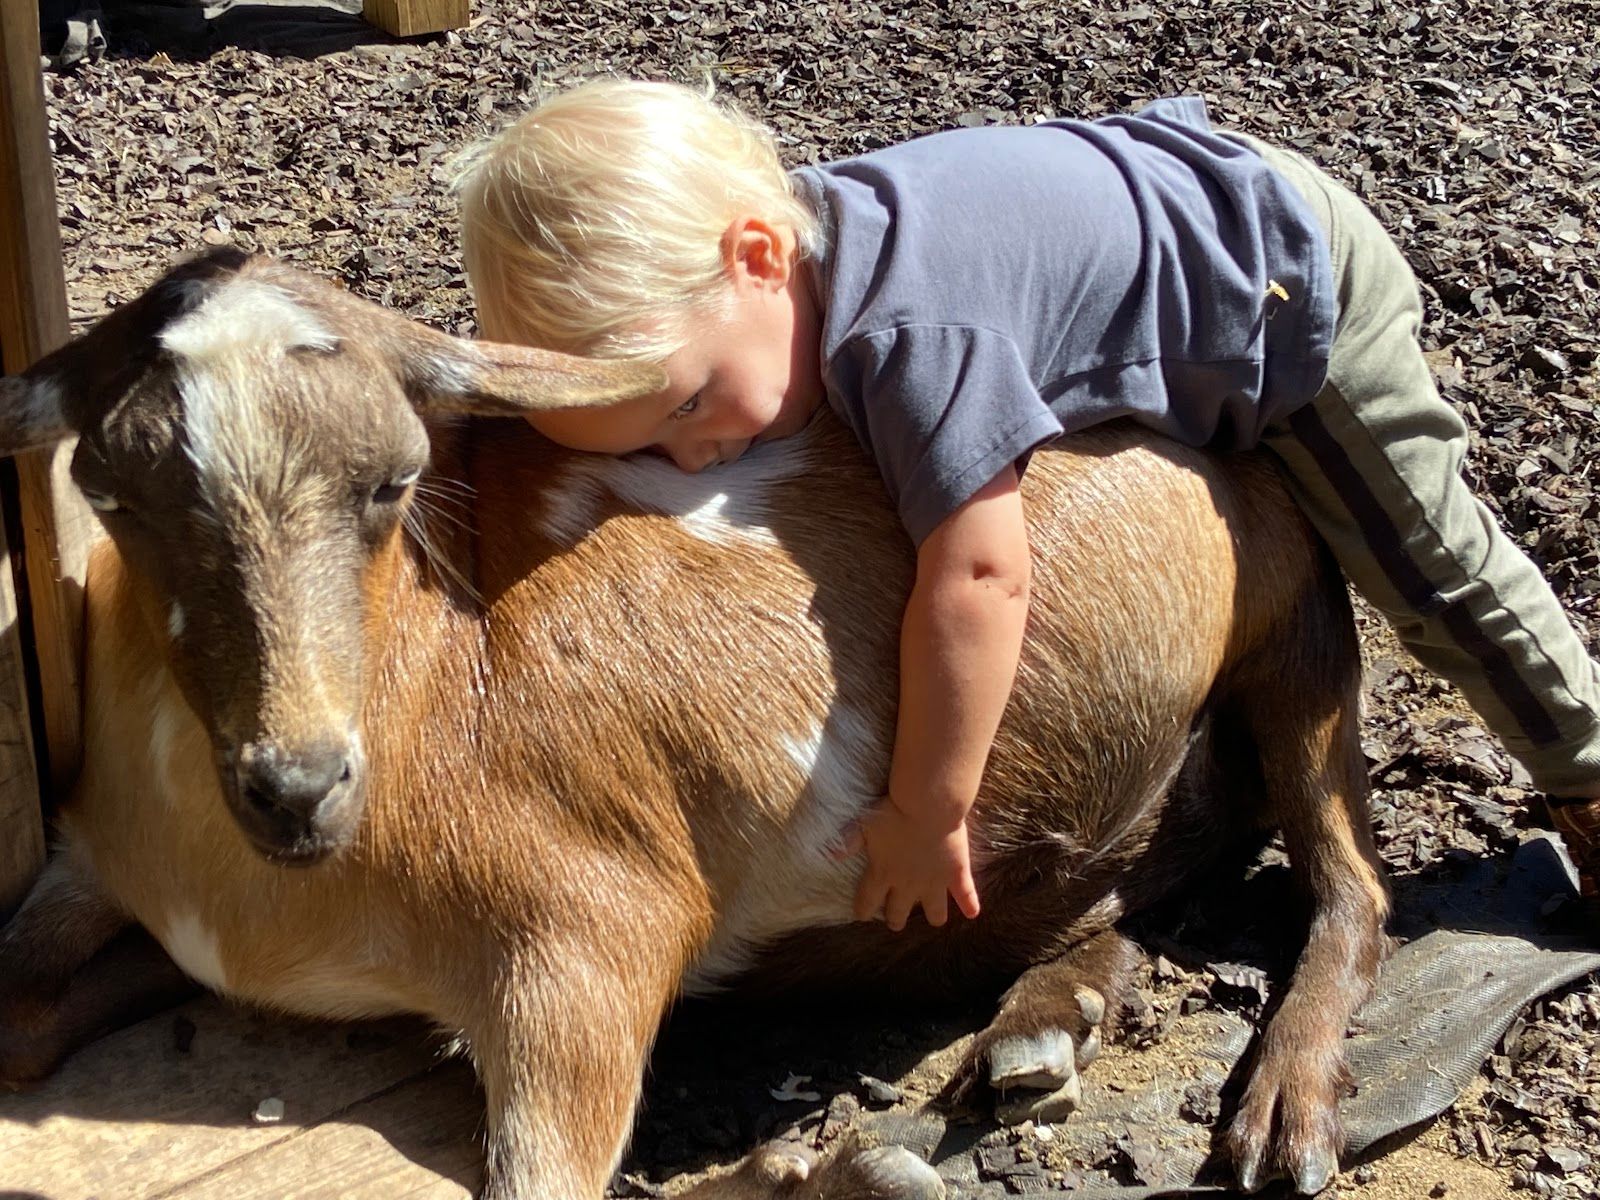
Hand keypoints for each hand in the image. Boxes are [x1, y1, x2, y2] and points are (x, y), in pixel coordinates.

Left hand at [849, 799, 980, 930]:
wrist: (928, 804)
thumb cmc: (893, 811)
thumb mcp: (863, 824)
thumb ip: (847, 841)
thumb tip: (828, 854)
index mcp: (882, 874)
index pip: (867, 902)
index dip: (863, 911)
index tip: (861, 915)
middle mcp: (907, 885)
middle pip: (898, 914)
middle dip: (895, 919)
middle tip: (894, 920)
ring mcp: (934, 882)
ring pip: (934, 913)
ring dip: (932, 916)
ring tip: (933, 917)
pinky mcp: (956, 874)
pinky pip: (966, 896)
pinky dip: (970, 905)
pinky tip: (972, 912)